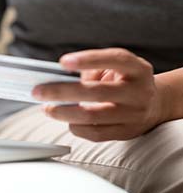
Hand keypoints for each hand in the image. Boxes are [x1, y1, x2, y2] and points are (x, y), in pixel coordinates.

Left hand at [32, 48, 166, 141]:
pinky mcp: (126, 133)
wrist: (155, 105)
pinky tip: (66, 120)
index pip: (115, 59)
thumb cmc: (125, 82)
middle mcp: (139, 92)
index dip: (88, 59)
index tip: (62, 62)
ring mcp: (134, 115)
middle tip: (38, 92)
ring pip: (92, 116)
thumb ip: (92, 70)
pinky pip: (95, 133)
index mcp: (137, 69)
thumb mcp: (117, 68)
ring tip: (47, 108)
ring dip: (63, 113)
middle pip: (96, 92)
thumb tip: (57, 80)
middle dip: (62, 92)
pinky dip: (76, 127)